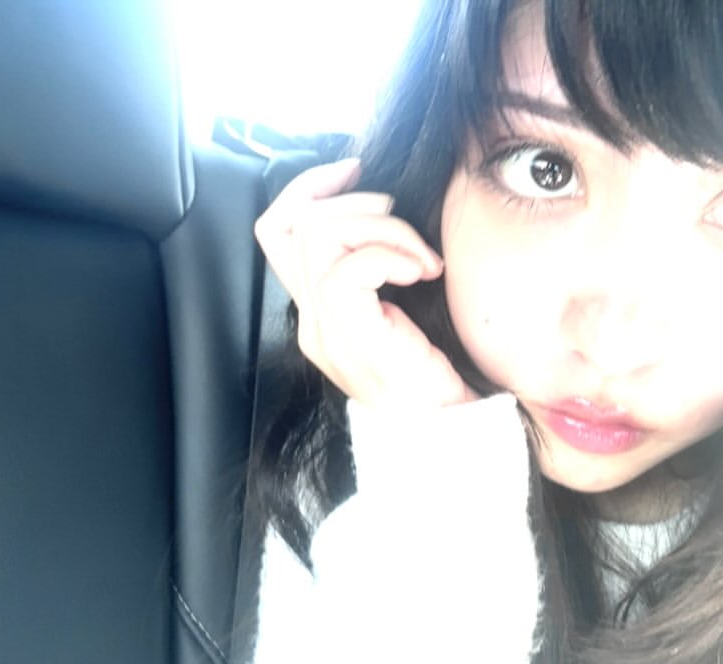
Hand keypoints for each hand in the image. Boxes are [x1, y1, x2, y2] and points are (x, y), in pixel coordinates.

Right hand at [254, 158, 475, 408]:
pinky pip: (350, 267)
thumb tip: (389, 210)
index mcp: (318, 311)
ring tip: (420, 255)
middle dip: (356, 202)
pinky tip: (422, 271)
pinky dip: (391, 254)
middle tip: (403, 221)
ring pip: (321, 236)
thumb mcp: (401, 310)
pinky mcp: (349, 335)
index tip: (353, 171)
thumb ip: (380, 270)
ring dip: (381, 226)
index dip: (308, 188)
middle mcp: (311, 319)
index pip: (278, 231)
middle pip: (294, 224)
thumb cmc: (434, 375)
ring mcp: (324, 330)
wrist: (444, 433)